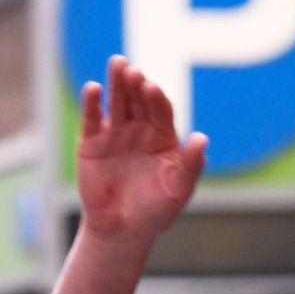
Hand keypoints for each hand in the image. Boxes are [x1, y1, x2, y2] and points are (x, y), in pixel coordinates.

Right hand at [76, 55, 208, 246]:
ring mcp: (116, 132)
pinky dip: (92, 103)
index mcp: (163, 136)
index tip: (152, 87)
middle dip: (136, 85)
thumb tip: (203, 139)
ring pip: (117, 102)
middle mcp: (140, 129)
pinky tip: (94, 89)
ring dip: (116, 83)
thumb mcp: (179, 189)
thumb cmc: (157, 210)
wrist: (123, 229)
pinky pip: (93, 118)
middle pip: (139, 100)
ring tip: (118, 64)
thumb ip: (191, 165)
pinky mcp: (92, 141)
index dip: (156, 98)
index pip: (161, 111)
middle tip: (133, 71)